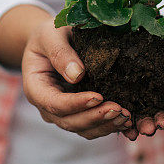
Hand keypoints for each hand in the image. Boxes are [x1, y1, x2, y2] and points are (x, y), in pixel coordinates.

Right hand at [22, 19, 133, 138]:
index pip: (54, 103)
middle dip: (95, 118)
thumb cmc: (49, 34)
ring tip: (126, 117)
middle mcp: (48, 106)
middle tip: (118, 109)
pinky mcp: (80, 112)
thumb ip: (60, 53)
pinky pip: (94, 126)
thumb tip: (77, 74)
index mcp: (36, 88)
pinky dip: (110, 126)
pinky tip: (127, 122)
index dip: (76, 104)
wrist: (52, 40)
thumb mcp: (50, 35)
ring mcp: (64, 112)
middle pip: (70, 121)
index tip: (98, 96)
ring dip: (105, 125)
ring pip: (84, 128)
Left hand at [122, 39, 163, 140]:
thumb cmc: (163, 42)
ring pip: (150, 120)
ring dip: (146, 126)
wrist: (144, 39)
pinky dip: (129, 126)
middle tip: (157, 124)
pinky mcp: (131, 106)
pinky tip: (125, 130)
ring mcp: (148, 105)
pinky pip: (131, 119)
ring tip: (140, 130)